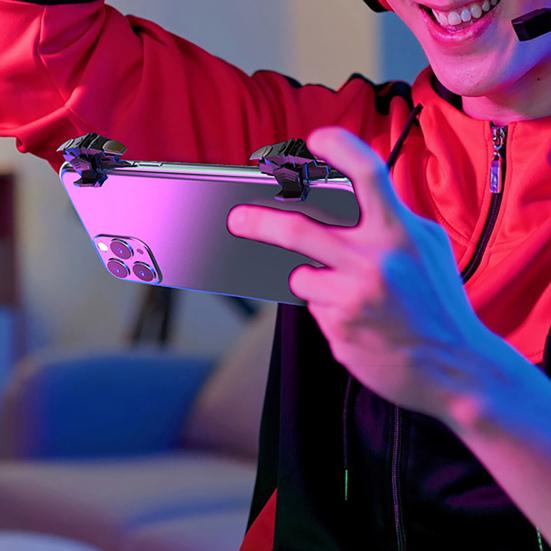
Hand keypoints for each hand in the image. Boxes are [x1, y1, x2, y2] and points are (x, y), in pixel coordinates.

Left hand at [227, 127, 492, 420]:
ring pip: (301, 277)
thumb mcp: (426, 249)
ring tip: (351, 295)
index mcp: (400, 234)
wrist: (453, 367)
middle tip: (237, 218)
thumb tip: (352, 199)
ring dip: (315, 281)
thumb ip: (390, 222)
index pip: (367, 175)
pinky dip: (327, 307)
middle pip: (298, 231)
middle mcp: (374, 263)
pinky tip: (358, 318)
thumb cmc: (438, 302)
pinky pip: (314, 307)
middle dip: (259, 222)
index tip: (317, 139)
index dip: (340, 148)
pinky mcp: (340, 330)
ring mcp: (354, 299)